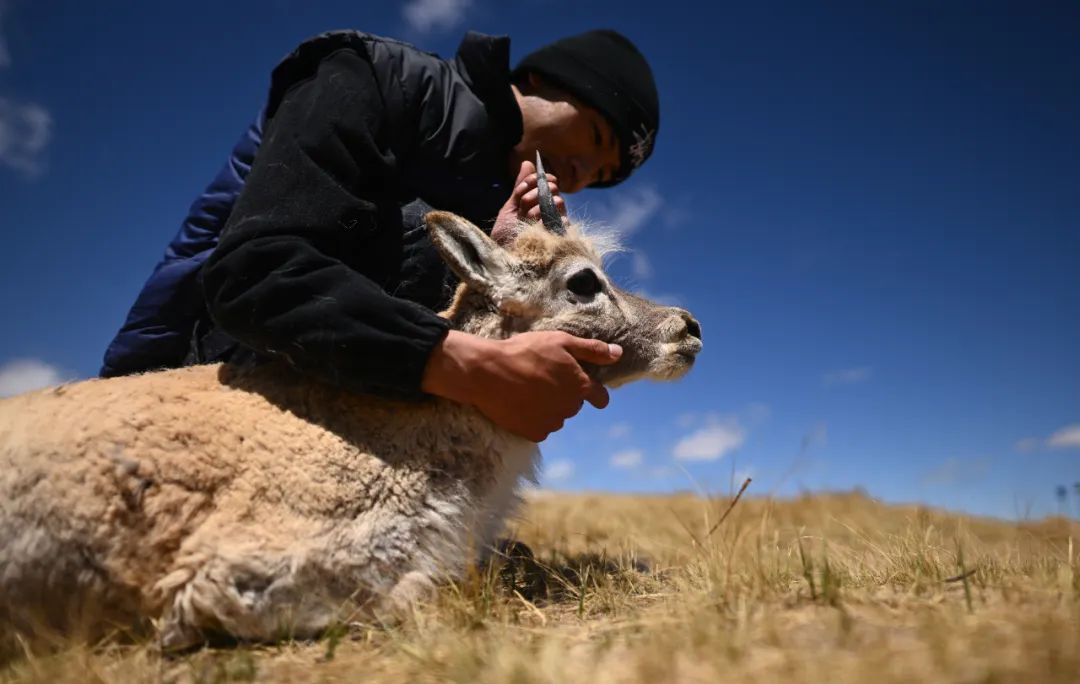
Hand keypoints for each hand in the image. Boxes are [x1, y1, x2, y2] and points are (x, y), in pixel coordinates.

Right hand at [421, 330, 621, 441]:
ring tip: (528, 389)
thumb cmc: (525, 352)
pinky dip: (534, 418)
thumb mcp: (561, 342)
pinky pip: (541, 427)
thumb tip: (618, 353)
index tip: (584, 386)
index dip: (595, 392)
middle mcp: (570, 407)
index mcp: (580, 385)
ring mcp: (552, 422)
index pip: (601, 398)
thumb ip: (592, 350)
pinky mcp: (534, 433)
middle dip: (565, 394)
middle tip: (543, 378)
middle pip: (575, 404)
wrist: (487, 373)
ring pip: (557, 416)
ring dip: (549, 406)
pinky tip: (521, 403)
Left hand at [492, 160, 567, 243]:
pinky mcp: (560, 237)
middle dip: (534, 192)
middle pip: (552, 190)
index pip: (547, 183)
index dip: (540, 178)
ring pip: (557, 202)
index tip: (532, 179)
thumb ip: (520, 188)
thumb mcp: (510, 208)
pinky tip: (535, 225)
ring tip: (526, 217)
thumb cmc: (505, 236)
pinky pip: (561, 219)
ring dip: (536, 207)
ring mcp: (555, 224)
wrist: (503, 257)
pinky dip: (544, 219)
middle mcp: (550, 213)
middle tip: (523, 203)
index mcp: (539, 204)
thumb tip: (527, 163)